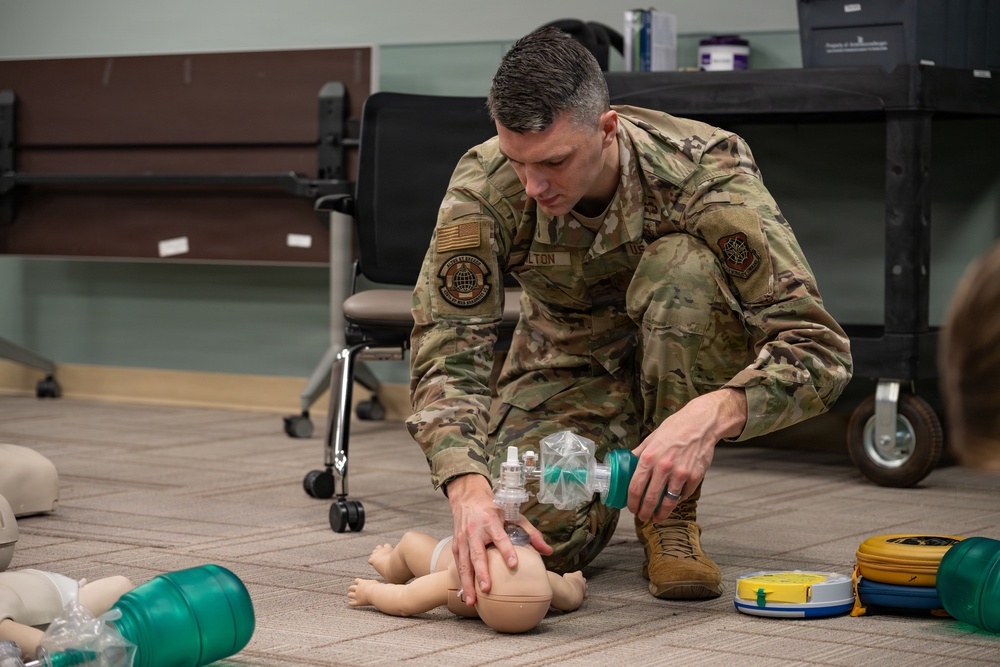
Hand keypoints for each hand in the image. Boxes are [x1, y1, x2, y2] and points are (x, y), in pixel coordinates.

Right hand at [445, 473, 551, 605]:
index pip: (500, 537)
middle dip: (482, 572)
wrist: (468, 498)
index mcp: (491, 521)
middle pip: (477, 554)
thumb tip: (548, 551)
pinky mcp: (455, 545)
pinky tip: (465, 595)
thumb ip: (531, 533)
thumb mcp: (514, 515)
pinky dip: (461, 580)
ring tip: (472, 601)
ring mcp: (463, 539)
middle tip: (487, 589)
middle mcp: (475, 531)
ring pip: (464, 563)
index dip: (507, 550)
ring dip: (467, 583)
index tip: (514, 564)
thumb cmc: (494, 509)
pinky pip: (458, 565)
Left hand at [628, 388, 746, 522]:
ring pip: (668, 502)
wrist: (701, 424)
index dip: (631, 502)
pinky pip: (684, 494)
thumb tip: (628, 463)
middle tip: (643, 517)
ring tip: (657, 517)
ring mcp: (681, 473)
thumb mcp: (652, 438)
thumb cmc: (675, 428)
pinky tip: (674, 500)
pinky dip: (678, 499)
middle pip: (650, 499)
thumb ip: (640, 453)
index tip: (631, 507)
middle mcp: (664, 467)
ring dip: (661, 513)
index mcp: (649, 457)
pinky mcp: (695, 477)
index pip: (635, 487)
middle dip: (644, 512)